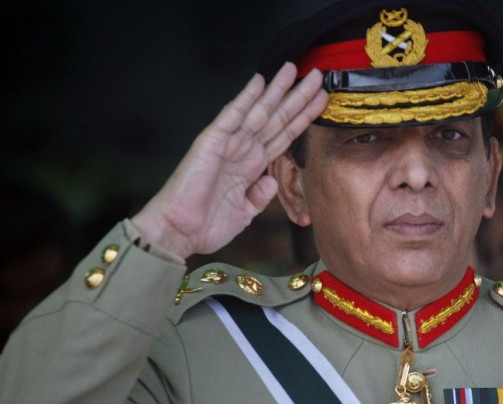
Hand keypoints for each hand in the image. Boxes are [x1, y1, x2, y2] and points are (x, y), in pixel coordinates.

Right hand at [131, 63, 326, 258]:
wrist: (179, 233)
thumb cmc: (206, 225)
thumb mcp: (245, 213)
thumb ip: (260, 196)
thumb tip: (271, 181)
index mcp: (252, 166)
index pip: (284, 136)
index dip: (303, 118)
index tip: (322, 102)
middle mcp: (243, 150)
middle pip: (277, 118)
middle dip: (298, 97)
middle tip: (318, 75)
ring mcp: (229, 144)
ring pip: (260, 111)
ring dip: (278, 90)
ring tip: (295, 68)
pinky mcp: (212, 142)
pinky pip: (232, 115)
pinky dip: (246, 98)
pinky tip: (260, 81)